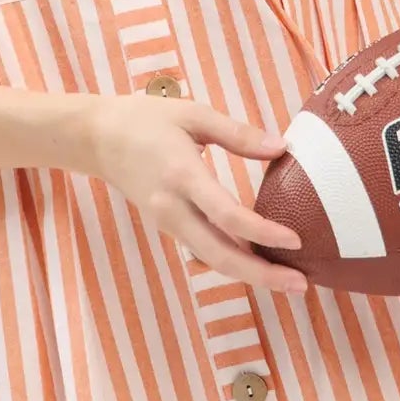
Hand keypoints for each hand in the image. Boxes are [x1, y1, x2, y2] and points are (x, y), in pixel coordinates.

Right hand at [82, 94, 308, 294]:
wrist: (98, 139)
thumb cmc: (146, 120)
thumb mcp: (193, 115)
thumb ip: (237, 133)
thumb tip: (281, 148)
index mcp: (182, 175)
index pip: (226, 214)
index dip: (262, 232)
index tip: (296, 240)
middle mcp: (173, 208)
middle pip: (220, 255)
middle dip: (262, 275)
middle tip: (301, 285)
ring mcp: (168, 222)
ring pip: (212, 260)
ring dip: (251, 274)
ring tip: (289, 281)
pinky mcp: (168, 227)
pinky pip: (204, 251)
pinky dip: (232, 263)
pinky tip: (259, 265)